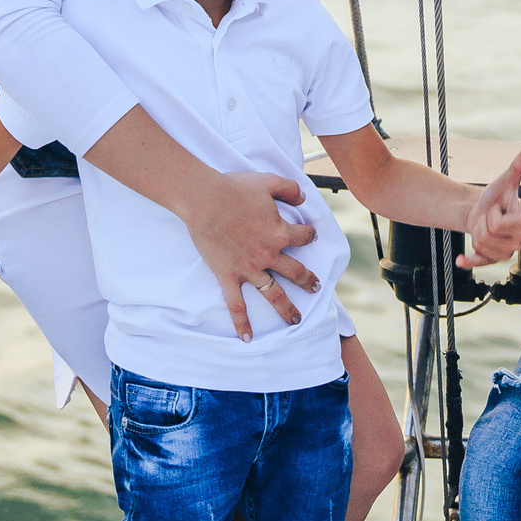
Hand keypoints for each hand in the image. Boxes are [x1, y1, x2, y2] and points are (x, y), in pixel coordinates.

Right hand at [185, 170, 322, 339]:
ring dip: (286, 308)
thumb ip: (290, 189)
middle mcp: (268, 255)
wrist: (205, 200)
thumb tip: (303, 199)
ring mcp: (249, 269)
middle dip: (307, 280)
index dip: (309, 234)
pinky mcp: (228, 276)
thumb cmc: (235, 188)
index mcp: (280, 232)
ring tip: (296, 319)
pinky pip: (236, 305)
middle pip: (295, 272)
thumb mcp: (268, 181)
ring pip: (273, 294)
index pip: (303, 236)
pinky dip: (242, 323)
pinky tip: (248, 339)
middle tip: (315, 288)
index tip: (310, 235)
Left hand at [458, 145, 520, 266]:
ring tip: (484, 225)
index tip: (496, 208)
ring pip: (480, 245)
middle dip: (482, 222)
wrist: (480, 209)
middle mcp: (517, 242)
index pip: (498, 224)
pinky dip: (468, 261)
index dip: (492, 213)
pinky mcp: (491, 260)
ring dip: (476, 232)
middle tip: (489, 217)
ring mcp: (505, 253)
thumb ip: (518, 166)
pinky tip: (460, 260)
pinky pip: (479, 263)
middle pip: (487, 235)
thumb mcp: (505, 180)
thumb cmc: (495, 196)